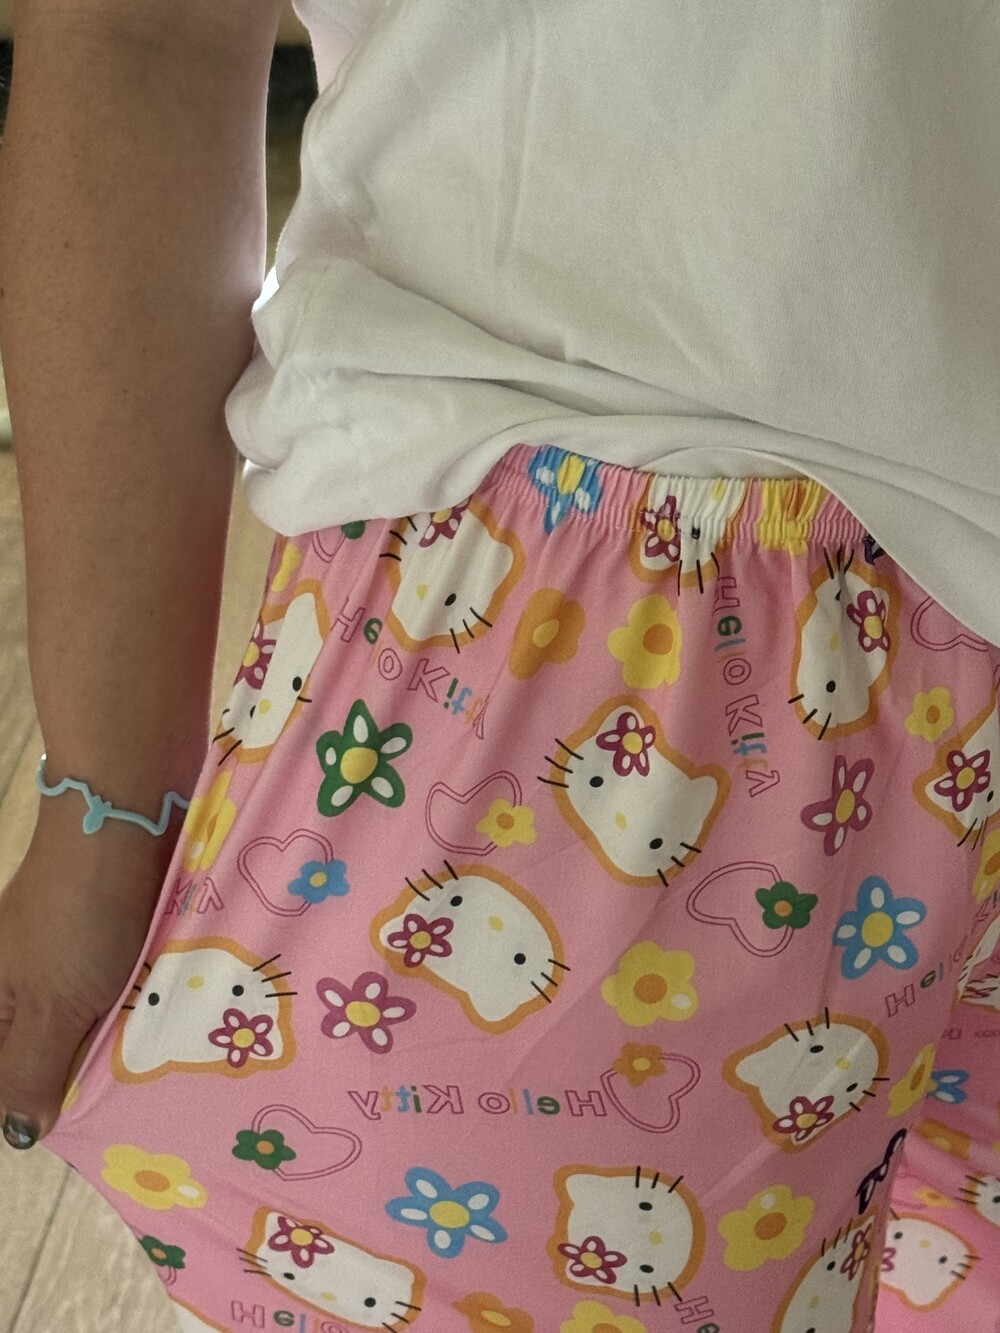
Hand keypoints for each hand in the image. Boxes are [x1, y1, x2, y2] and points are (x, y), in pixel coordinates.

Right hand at [0, 798, 180, 1146]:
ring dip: (114, 1039)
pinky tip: (166, 1017)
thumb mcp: (54, 1005)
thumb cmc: (80, 915)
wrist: (124, 815)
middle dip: (79, 1075)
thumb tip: (18, 1135)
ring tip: (153, 1067)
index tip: (82, 1123)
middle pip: (43, 1048)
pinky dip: (135, 1001)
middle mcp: (17, 976)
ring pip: (85, 1017)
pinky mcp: (103, 929)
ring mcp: (61, 951)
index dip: (35, 1103)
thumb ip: (32, 1069)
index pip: (3, 1076)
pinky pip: (115, 983)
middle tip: (126, 1101)